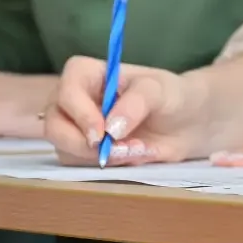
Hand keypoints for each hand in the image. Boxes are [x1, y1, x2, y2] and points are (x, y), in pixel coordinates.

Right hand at [44, 55, 207, 165]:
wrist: (189, 124)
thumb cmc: (173, 96)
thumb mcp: (162, 90)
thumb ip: (137, 102)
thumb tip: (111, 129)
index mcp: (90, 75)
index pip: (67, 87)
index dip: (78, 111)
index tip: (101, 132)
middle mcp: (76, 101)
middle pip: (54, 124)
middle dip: (82, 143)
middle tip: (117, 150)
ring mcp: (77, 128)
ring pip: (64, 149)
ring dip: (97, 157)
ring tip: (136, 150)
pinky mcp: (85, 153)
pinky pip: (79, 166)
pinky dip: (105, 167)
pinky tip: (133, 157)